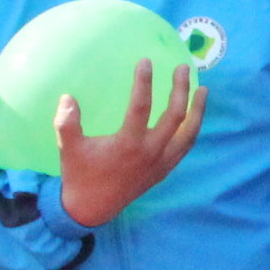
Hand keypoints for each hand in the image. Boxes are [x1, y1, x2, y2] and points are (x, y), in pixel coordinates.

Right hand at [53, 59, 204, 228]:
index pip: (141, 107)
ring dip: (197, 109)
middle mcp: (151, 152)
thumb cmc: (80, 174)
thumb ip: (66, 123)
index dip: (144, 83)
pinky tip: (195, 115)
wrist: (93, 207)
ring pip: (189, 132)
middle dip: (181, 90)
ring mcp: (162, 161)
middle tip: (183, 68)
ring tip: (203, 89)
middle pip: (175, 116)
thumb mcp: (68, 148)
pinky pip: (186, 146)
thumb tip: (68, 97)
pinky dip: (193, 128)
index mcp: (128, 144)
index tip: (146, 62)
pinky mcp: (166, 169)